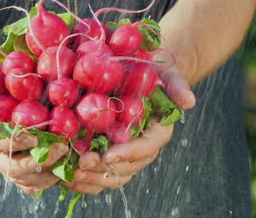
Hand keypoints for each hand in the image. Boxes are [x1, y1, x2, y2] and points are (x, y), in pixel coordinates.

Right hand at [0, 54, 67, 193]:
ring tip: (68, 159)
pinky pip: (34, 179)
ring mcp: (7, 158)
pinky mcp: (22, 160)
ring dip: (46, 173)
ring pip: (24, 178)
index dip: (11, 143)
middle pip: (11, 167)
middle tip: (60, 148)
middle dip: (35, 162)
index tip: (32, 136)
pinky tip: (68, 167)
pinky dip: (49, 177)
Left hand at [63, 67, 195, 193]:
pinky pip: (98, 177)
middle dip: (103, 167)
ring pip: (111, 176)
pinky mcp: (108, 158)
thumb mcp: (165, 74)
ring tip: (70, 171)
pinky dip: (83, 180)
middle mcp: (142, 149)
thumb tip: (189, 102)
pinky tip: (66, 175)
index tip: (108, 155)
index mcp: (157, 133)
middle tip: (82, 162)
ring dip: (91, 177)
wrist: (135, 79)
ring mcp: (125, 156)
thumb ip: (177, 86)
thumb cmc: (150, 75)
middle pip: (126, 167)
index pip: (146, 148)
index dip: (128, 153)